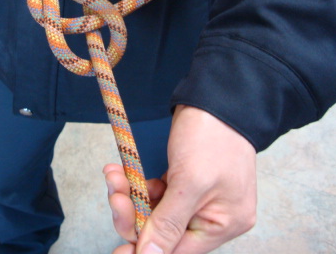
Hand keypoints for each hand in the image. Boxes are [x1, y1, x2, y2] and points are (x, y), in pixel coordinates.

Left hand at [104, 105, 256, 253]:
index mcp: (222, 224)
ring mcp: (195, 198)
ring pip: (153, 212)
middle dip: (133, 215)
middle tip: (114, 195)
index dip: (146, 249)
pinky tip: (119, 171)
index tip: (118, 250)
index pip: (178, 250)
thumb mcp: (190, 183)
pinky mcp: (182, 181)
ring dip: (129, 196)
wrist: (215, 97)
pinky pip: (154, 194)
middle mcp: (211, 216)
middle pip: (162, 233)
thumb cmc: (212, 137)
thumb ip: (169, 223)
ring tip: (113, 176)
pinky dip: (135, 184)